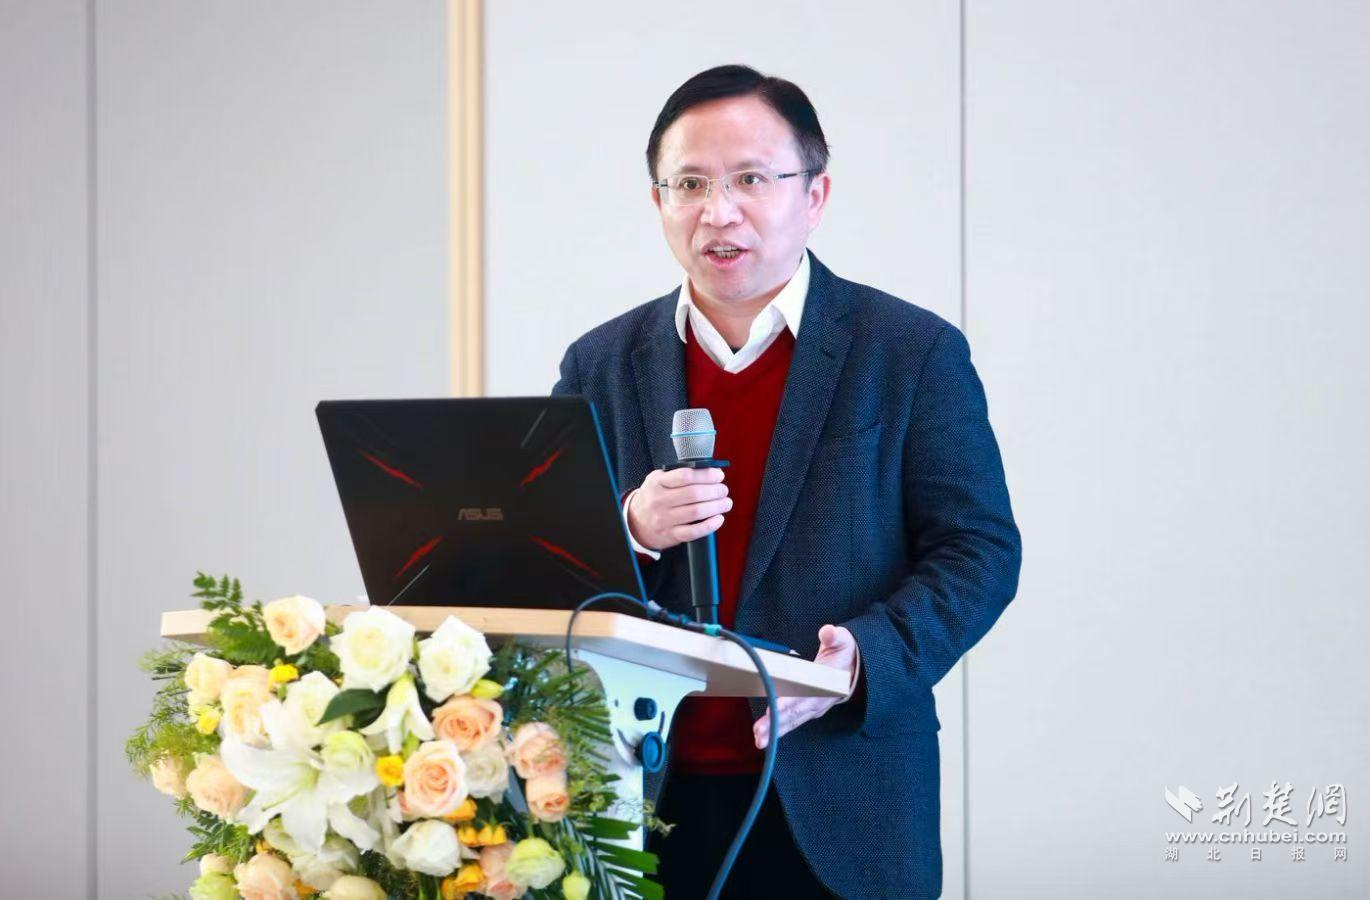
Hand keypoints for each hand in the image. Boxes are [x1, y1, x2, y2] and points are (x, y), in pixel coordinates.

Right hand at [626, 466, 731, 550]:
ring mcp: (664, 519)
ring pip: (696, 512)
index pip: (685, 475)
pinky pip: (694, 531)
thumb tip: (709, 471)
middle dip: (715, 491)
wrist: (636, 522)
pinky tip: (719, 519)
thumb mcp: (658, 480)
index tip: (718, 475)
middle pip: (693, 494)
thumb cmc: (653, 498)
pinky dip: (710, 525)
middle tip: (723, 490)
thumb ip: (678, 474)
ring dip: (716, 506)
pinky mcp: (670, 535)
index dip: (706, 475)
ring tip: (726, 503)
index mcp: (657, 483)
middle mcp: (659, 501)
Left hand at [753, 625, 857, 748]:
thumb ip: (835, 637)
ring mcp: (813, 708)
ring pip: (791, 721)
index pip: (805, 695)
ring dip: (774, 731)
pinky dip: (778, 731)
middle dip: (776, 723)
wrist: (858, 671)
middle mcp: (818, 700)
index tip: (774, 710)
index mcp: (825, 684)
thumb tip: (828, 632)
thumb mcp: (844, 641)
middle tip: (758, 733)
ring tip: (758, 740)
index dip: (790, 703)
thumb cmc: (845, 654)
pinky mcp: (807, 711)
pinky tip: (763, 737)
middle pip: (794, 713)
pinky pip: (791, 722)